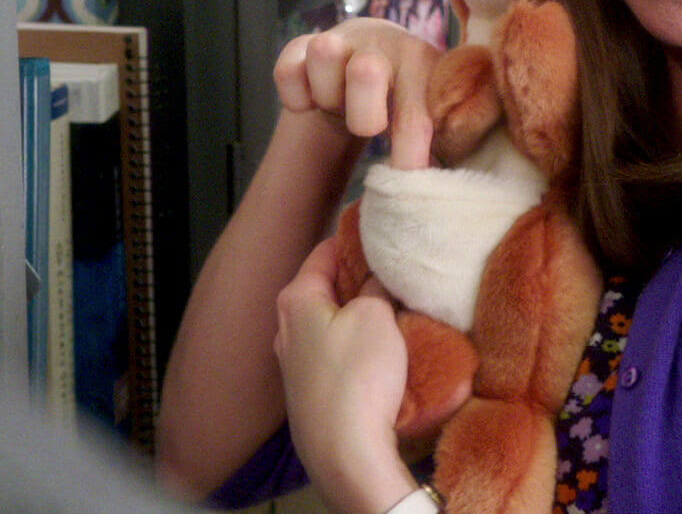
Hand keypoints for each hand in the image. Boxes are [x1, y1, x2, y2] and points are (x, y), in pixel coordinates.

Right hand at [274, 18, 439, 168]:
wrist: (375, 52)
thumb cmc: (406, 94)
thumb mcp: (429, 112)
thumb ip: (433, 145)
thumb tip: (433, 190)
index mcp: (422, 62)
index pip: (414, 116)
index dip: (407, 156)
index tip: (403, 184)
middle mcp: (383, 42)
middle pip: (366, 70)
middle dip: (363, 114)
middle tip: (369, 128)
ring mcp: (341, 38)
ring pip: (323, 55)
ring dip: (328, 95)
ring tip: (340, 105)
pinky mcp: (303, 44)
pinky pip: (287, 70)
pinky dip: (295, 96)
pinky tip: (313, 102)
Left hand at [275, 236, 420, 513]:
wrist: (344, 451)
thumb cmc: (357, 378)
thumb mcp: (376, 314)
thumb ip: (375, 285)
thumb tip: (377, 274)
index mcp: (296, 299)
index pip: (325, 250)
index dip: (354, 238)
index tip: (380, 231)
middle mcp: (286, 327)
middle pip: (327, 288)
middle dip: (359, 279)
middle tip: (394, 271)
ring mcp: (294, 362)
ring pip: (331, 322)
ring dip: (360, 315)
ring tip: (395, 310)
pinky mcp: (309, 391)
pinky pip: (335, 353)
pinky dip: (356, 345)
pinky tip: (382, 351)